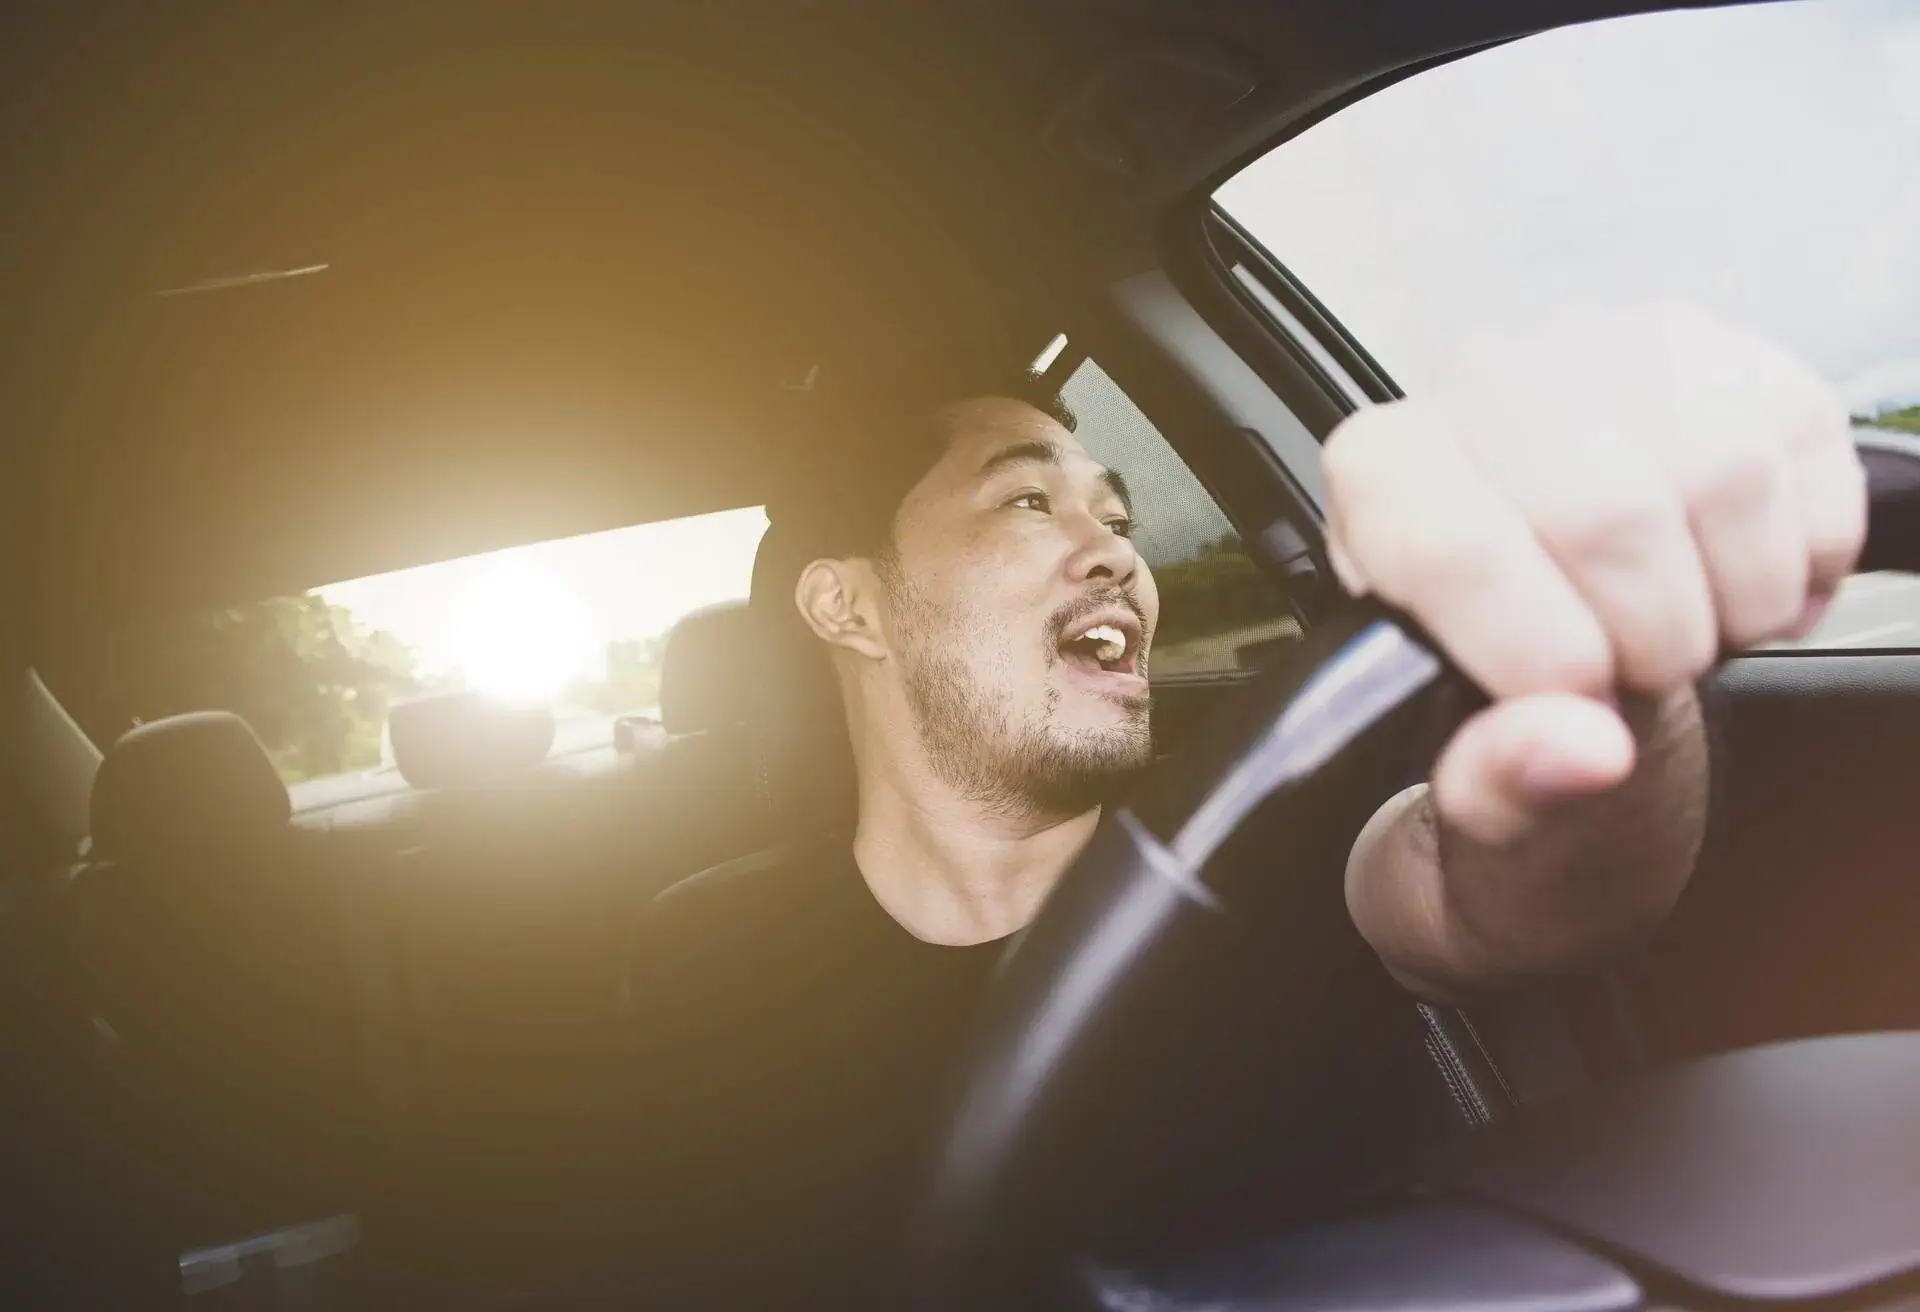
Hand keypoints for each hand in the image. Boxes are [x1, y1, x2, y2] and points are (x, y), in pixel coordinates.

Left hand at [1323, 301, 1865, 844]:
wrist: (1579, 640)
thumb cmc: (1509, 691)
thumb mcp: (1477, 774)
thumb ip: (1500, 781)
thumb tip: (1578, 750)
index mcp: (1383, 474)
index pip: (1454, 547)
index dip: (1537, 653)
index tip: (1576, 701)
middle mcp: (1485, 385)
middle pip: (1607, 513)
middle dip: (1651, 638)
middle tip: (1638, 672)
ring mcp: (1612, 351)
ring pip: (1723, 473)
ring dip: (1737, 598)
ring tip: (1689, 626)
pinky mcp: (1728, 355)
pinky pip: (1806, 456)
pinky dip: (1803, 558)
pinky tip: (1742, 582)